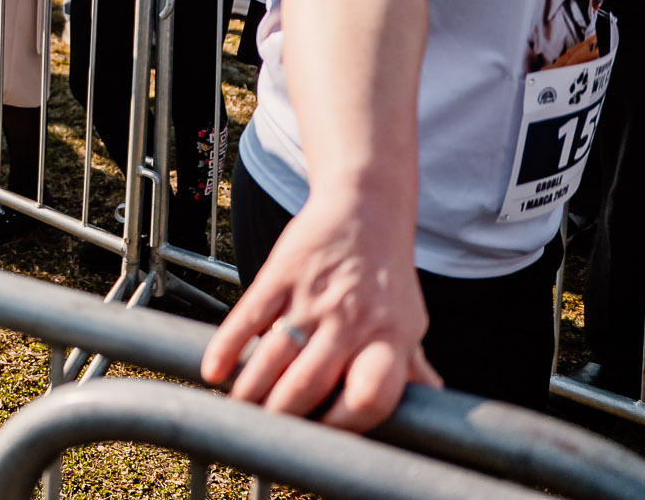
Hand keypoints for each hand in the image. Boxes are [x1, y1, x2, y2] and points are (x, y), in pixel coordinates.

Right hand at [201, 191, 439, 430]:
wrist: (364, 206)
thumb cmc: (385, 273)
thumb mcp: (409, 322)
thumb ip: (412, 367)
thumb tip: (431, 408)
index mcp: (389, 340)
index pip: (370, 398)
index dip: (344, 425)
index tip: (321, 437)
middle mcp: (350, 322)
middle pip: (310, 383)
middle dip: (282, 415)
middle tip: (265, 430)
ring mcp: (312, 298)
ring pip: (274, 356)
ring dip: (251, 389)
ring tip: (239, 410)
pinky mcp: (280, 275)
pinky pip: (248, 317)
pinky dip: (227, 346)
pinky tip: (213, 370)